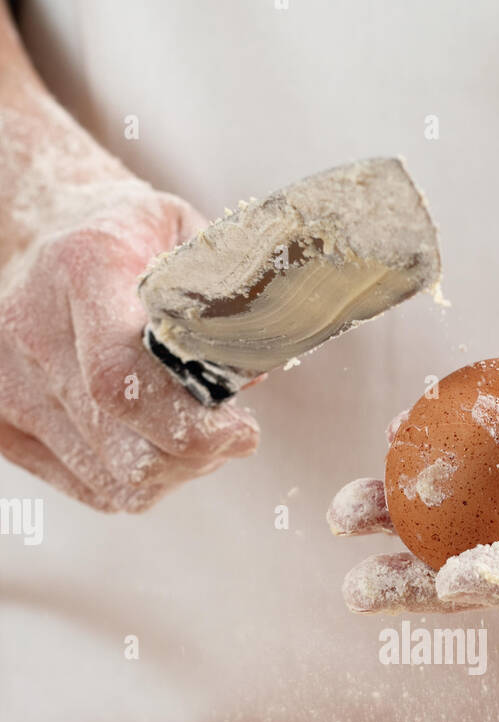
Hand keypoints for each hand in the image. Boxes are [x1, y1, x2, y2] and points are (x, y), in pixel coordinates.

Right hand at [0, 180, 258, 510]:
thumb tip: (250, 377)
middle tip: (231, 434)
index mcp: (82, 270)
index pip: (120, 382)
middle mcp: (29, 331)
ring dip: (174, 470)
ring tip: (194, 431)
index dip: (190, 427)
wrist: (41, 231)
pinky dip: (139, 479)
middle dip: (197, 456)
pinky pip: (94, 489)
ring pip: (114, 481)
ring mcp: (7, 385)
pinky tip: (155, 440)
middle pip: (123, 447)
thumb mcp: (187, 234)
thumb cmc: (126, 236)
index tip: (242, 431)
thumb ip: (229, 299)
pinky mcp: (3, 426)